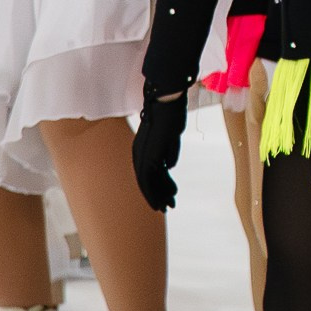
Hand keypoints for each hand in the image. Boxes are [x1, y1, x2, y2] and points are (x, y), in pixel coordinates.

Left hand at [133, 89, 188, 214]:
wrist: (166, 102)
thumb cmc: (171, 114)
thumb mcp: (171, 137)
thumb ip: (169, 152)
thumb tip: (169, 166)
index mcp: (144, 147)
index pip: (150, 171)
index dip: (159, 184)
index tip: (168, 194)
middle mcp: (139, 153)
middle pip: (147, 180)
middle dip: (158, 194)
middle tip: (166, 207)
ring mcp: (142, 156)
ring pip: (147, 183)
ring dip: (158, 197)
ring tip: (167, 208)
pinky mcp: (146, 157)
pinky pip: (148, 181)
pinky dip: (154, 194)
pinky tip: (162, 202)